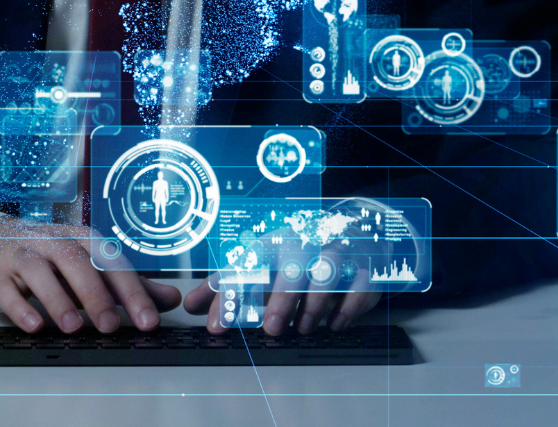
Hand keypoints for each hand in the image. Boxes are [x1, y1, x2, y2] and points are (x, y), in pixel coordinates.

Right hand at [0, 216, 181, 333]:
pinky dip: (19, 307)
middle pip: (75, 262)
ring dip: (57, 299)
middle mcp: (51, 242)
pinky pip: (6, 289)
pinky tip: (33, 325)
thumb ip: (128, 284)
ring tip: (74, 327)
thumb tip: (171, 299)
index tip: (148, 320)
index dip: (132, 290)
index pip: (110, 261)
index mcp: (80, 239)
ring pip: (38, 271)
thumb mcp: (89, 266)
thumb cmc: (48, 257)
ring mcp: (20, 256)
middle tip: (110, 326)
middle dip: (95, 295)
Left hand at [182, 252, 383, 335]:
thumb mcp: (261, 261)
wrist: (352, 228)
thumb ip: (229, 283)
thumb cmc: (299, 250)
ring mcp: (338, 250)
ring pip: (327, 273)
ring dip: (313, 305)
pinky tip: (334, 325)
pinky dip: (348, 307)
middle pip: (292, 265)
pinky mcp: (365, 264)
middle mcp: (307, 241)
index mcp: (276, 240)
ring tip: (302, 329)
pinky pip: (359, 284)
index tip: (217, 324)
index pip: (249, 265)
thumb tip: (192, 304)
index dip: (232, 294)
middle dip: (280, 299)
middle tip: (270, 328)